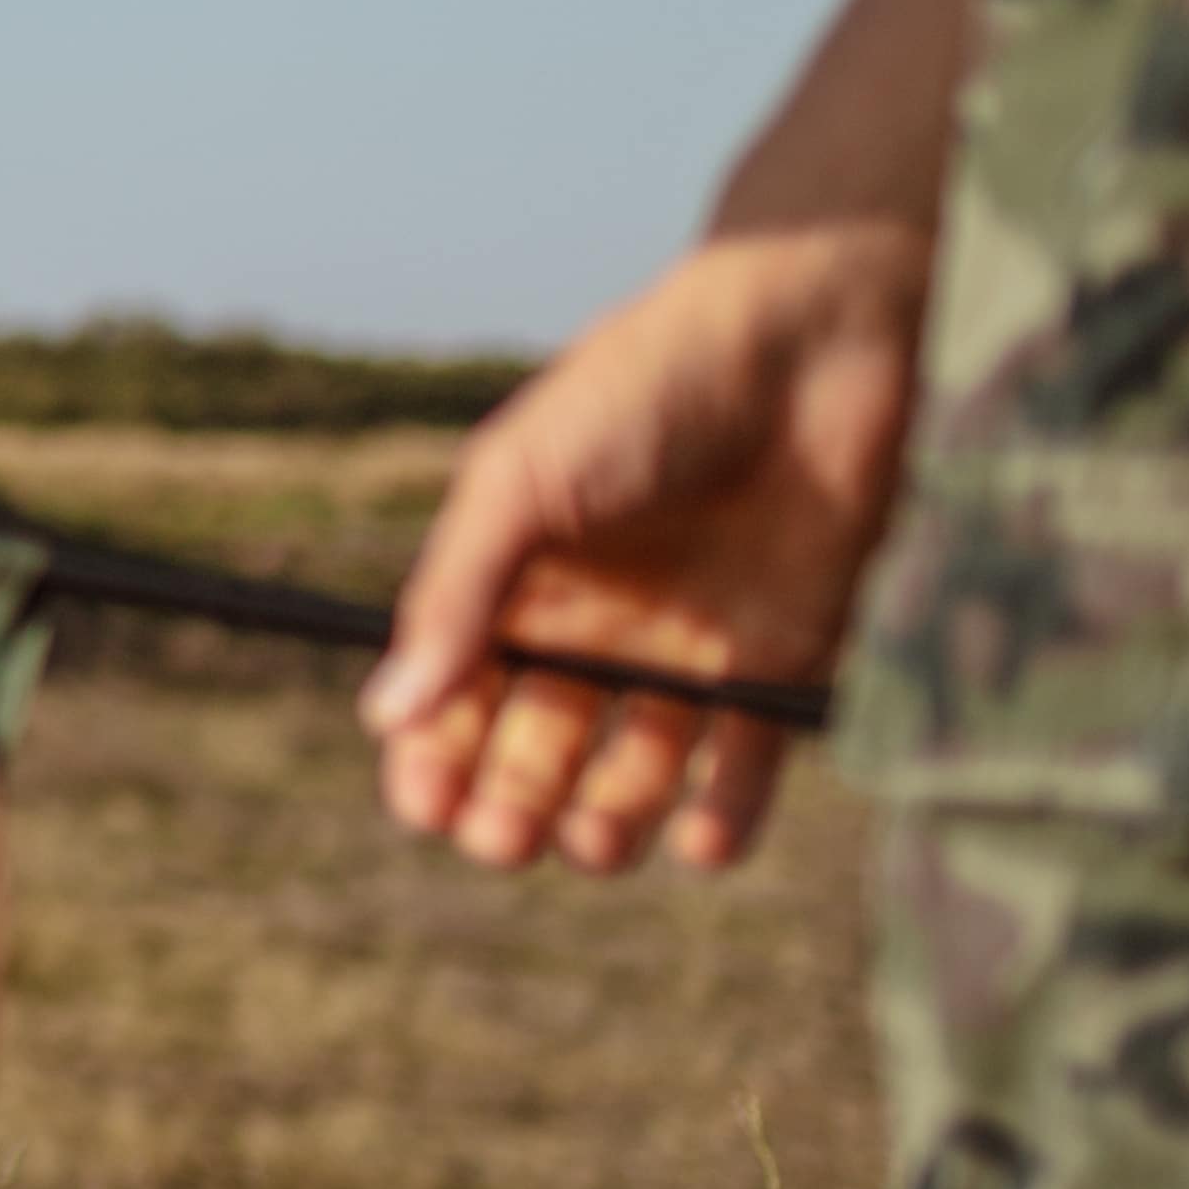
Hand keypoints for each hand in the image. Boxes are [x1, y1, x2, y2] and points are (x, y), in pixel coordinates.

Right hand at [366, 216, 926, 874]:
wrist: (805, 346)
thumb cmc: (645, 390)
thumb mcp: (522, 481)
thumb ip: (458, 598)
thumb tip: (383, 713)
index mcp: (518, 580)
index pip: (454, 695)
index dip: (431, 758)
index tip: (426, 808)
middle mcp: (595, 626)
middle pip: (534, 748)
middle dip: (510, 804)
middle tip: (506, 837)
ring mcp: (687, 648)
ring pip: (632, 771)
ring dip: (606, 823)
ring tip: (596, 843)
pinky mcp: (781, 659)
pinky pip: (745, 760)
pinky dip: (725, 813)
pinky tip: (701, 842)